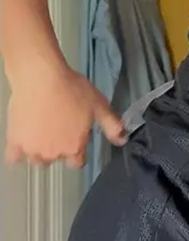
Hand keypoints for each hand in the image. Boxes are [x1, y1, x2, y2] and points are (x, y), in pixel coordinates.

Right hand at [4, 62, 125, 166]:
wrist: (42, 78)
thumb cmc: (70, 89)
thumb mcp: (99, 105)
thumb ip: (112, 125)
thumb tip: (122, 139)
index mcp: (74, 146)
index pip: (78, 162)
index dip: (78, 152)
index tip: (76, 141)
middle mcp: (53, 152)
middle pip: (56, 160)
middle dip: (59, 149)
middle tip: (59, 130)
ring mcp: (32, 148)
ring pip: (37, 160)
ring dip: (40, 151)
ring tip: (43, 134)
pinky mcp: (15, 141)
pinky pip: (14, 156)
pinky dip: (18, 152)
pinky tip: (24, 140)